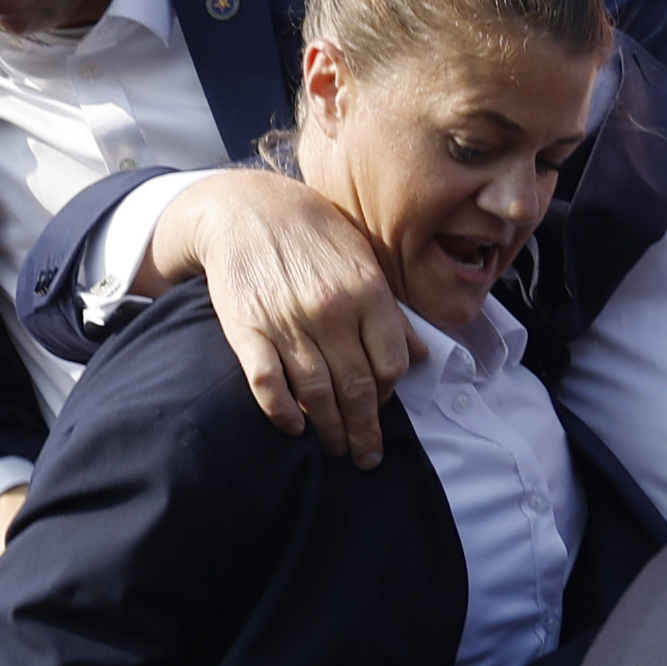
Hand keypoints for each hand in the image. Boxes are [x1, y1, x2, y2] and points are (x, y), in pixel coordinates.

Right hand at [149, 169, 420, 466]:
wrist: (247, 209)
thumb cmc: (315, 235)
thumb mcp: (364, 262)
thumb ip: (390, 313)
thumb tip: (420, 357)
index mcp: (366, 294)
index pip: (390, 364)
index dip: (389, 395)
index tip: (383, 408)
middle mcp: (330, 311)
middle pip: (356, 388)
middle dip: (364, 430)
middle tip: (366, 457)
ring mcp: (287, 322)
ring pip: (316, 393)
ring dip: (329, 430)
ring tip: (337, 449)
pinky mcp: (246, 329)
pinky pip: (267, 382)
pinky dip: (281, 412)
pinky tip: (293, 428)